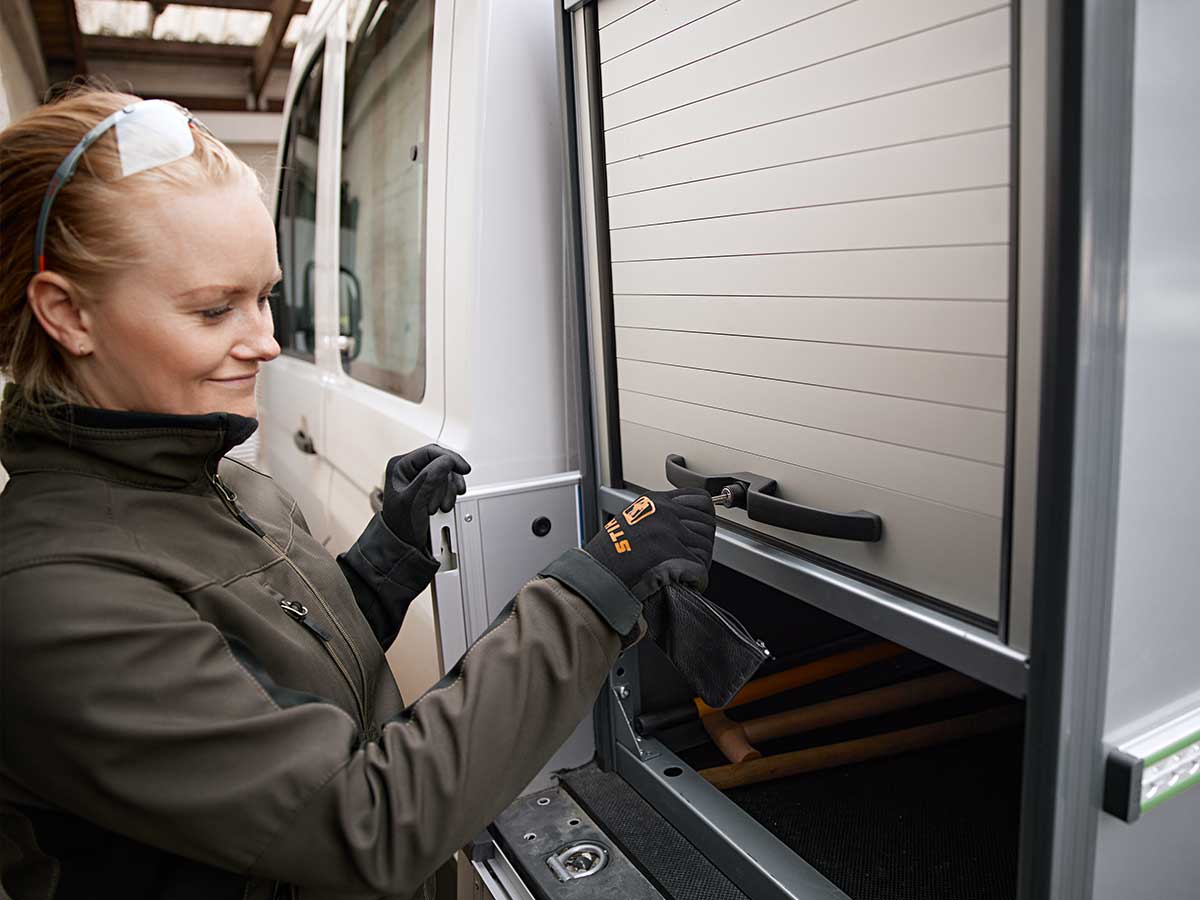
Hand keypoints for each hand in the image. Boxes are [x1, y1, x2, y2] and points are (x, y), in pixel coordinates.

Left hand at [380, 445, 470, 551]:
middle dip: (448, 482)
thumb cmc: (401, 526)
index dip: (450, 458)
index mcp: (400, 467)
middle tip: (446, 499)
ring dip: (449, 491)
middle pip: (441, 463)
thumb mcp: (414, 501)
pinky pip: (448, 485)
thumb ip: (430, 478)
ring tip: (442, 506)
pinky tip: (446, 505)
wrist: (406, 545)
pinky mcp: (431, 488)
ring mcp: (421, 479)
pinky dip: (451, 495)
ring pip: (447, 474)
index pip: (430, 452)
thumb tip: (447, 461)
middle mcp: (410, 470)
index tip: (463, 468)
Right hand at [582, 489, 715, 600]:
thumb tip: (687, 524)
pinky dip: (697, 580)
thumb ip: (658, 517)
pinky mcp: (672, 552)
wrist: (596, 576)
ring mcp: (668, 530)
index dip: (706, 517)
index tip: (703, 528)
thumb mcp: (633, 520)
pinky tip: (686, 583)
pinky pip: (701, 568)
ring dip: (699, 564)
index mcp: (654, 502)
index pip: (700, 499)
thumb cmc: (608, 556)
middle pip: (707, 524)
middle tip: (692, 558)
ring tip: (686, 572)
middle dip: (703, 545)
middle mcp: (663, 511)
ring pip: (706, 547)